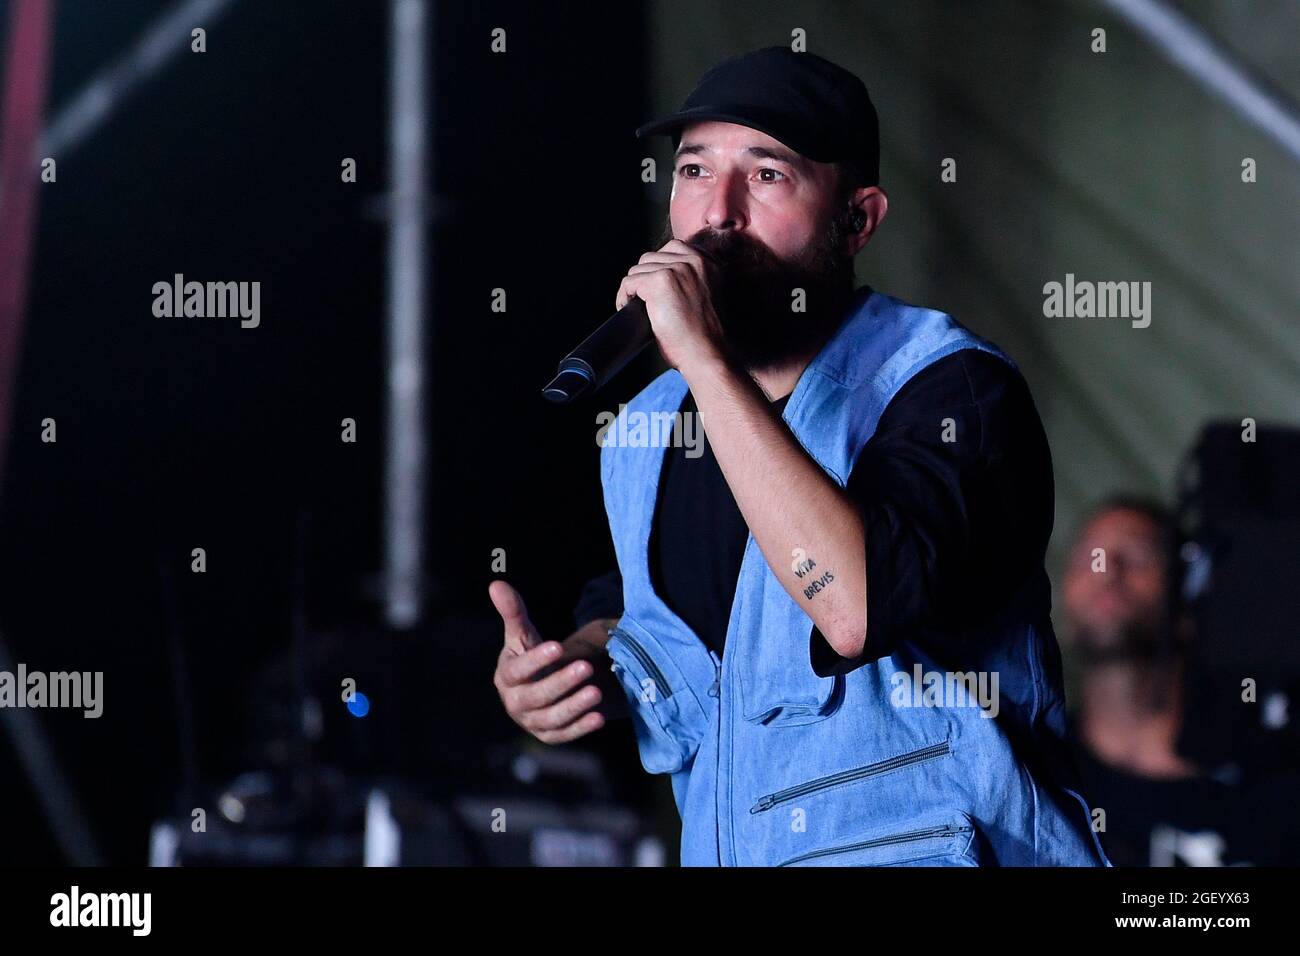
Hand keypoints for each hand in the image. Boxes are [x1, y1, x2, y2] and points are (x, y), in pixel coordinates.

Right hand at [488, 580, 623, 743]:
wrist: (540, 684)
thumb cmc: (532, 655)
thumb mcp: (523, 634)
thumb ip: (513, 612)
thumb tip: (496, 584)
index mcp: (506, 677)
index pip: (517, 671)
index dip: (536, 660)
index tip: (558, 646)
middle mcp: (515, 703)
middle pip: (534, 697)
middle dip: (561, 683)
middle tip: (586, 667)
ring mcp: (532, 722)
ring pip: (551, 719)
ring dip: (573, 707)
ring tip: (596, 692)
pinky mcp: (549, 736)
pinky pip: (565, 734)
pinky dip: (581, 728)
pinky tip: (599, 717)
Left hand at [615, 239, 727, 372]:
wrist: (705, 353)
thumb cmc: (704, 335)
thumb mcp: (705, 296)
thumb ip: (691, 279)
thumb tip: (661, 274)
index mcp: (707, 263)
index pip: (672, 248)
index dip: (658, 267)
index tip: (653, 286)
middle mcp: (694, 261)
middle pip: (652, 257)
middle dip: (644, 278)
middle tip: (643, 299)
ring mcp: (676, 269)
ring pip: (638, 269)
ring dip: (634, 288)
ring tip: (637, 306)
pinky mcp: (659, 282)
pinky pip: (629, 282)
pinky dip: (623, 297)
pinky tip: (628, 308)